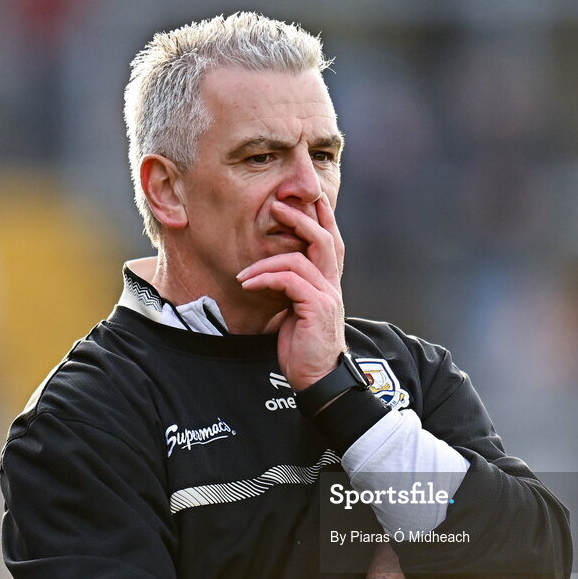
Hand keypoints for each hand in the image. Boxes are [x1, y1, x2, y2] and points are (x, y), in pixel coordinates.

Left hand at [236, 196, 345, 389]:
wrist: (318, 379)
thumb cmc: (304, 349)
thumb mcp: (296, 313)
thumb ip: (293, 291)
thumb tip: (274, 275)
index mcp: (329, 285)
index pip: (331, 243)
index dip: (322, 219)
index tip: (307, 200)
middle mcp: (333, 286)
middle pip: (323, 240)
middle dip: (300, 219)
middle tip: (275, 207)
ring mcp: (327, 296)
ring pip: (301, 258)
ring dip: (267, 260)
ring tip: (244, 270)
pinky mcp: (316, 307)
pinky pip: (289, 280)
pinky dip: (265, 278)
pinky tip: (247, 284)